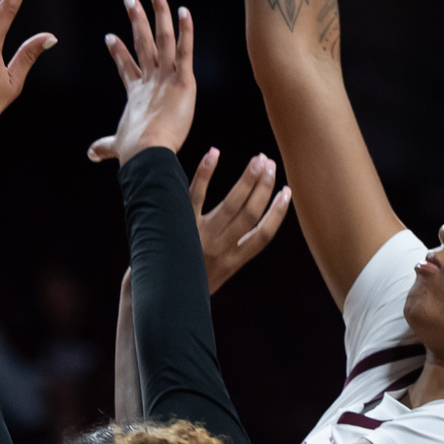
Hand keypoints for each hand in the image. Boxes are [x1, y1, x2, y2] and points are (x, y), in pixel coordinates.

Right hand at [88, 0, 194, 163]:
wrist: (147, 150)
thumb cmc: (134, 150)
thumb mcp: (118, 145)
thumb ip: (105, 147)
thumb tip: (90, 154)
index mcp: (135, 94)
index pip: (126, 66)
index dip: (118, 51)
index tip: (110, 36)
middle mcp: (149, 80)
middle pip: (142, 43)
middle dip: (136, 20)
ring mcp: (165, 77)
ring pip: (161, 39)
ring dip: (157, 13)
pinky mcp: (182, 79)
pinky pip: (184, 50)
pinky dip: (185, 30)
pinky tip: (184, 11)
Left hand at [187, 148, 290, 294]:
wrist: (155, 291)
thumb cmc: (188, 280)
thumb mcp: (216, 273)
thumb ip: (233, 251)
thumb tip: (252, 222)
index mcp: (232, 262)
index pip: (263, 236)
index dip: (278, 213)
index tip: (287, 192)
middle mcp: (219, 249)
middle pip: (249, 214)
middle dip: (264, 188)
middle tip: (271, 164)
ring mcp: (199, 236)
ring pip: (230, 204)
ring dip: (247, 180)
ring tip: (258, 159)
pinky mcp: (179, 225)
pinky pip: (195, 195)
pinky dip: (205, 173)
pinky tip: (214, 153)